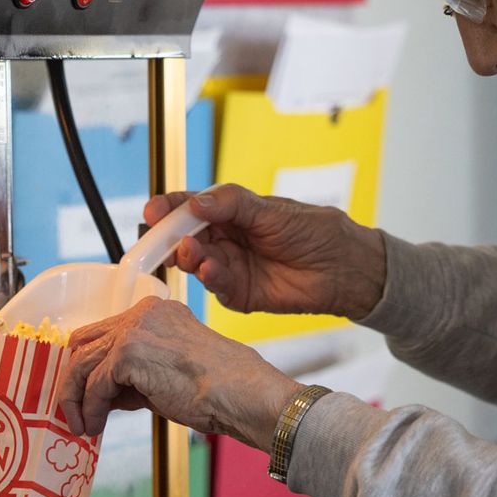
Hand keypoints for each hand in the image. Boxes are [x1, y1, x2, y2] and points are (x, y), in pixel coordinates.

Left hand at [58, 297, 299, 443]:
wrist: (241, 395)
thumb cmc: (217, 390)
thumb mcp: (166, 374)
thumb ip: (133, 376)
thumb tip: (102, 394)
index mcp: (155, 313)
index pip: (105, 333)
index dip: (89, 365)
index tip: (85, 394)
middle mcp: (142, 314)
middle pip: (85, 343)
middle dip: (76, 379)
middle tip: (75, 410)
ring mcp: (134, 331)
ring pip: (84, 364)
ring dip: (76, 398)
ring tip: (82, 424)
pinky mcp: (129, 354)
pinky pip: (95, 385)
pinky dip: (90, 408)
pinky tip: (95, 425)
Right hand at [144, 184, 386, 319]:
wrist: (343, 268)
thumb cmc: (313, 231)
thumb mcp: (272, 210)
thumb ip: (233, 205)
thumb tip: (195, 203)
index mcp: (229, 212)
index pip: (190, 206)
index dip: (169, 207)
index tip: (152, 210)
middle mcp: (224, 239)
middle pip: (184, 236)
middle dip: (169, 236)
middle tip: (160, 237)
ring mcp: (229, 266)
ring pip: (195, 262)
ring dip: (187, 256)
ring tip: (188, 251)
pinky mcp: (238, 293)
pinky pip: (215, 285)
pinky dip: (208, 276)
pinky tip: (208, 269)